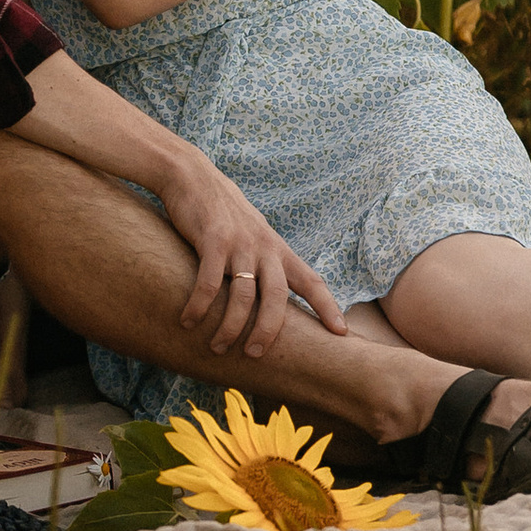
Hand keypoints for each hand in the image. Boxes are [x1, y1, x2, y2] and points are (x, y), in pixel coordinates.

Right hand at [152, 146, 347, 359]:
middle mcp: (264, 248)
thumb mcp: (255, 235)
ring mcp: (239, 244)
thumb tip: (272, 298)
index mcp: (278, 250)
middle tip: (255, 354)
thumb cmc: (224, 213)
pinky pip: (208, 282)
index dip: (328, 306)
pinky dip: (199, 306)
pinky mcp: (212, 240)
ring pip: (242, 295)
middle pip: (277, 296)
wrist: (194, 176)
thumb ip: (266, 262)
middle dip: (270, 330)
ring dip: (230, 326)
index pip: (311, 280)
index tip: (342, 333)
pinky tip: (188, 321)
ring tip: (218, 347)